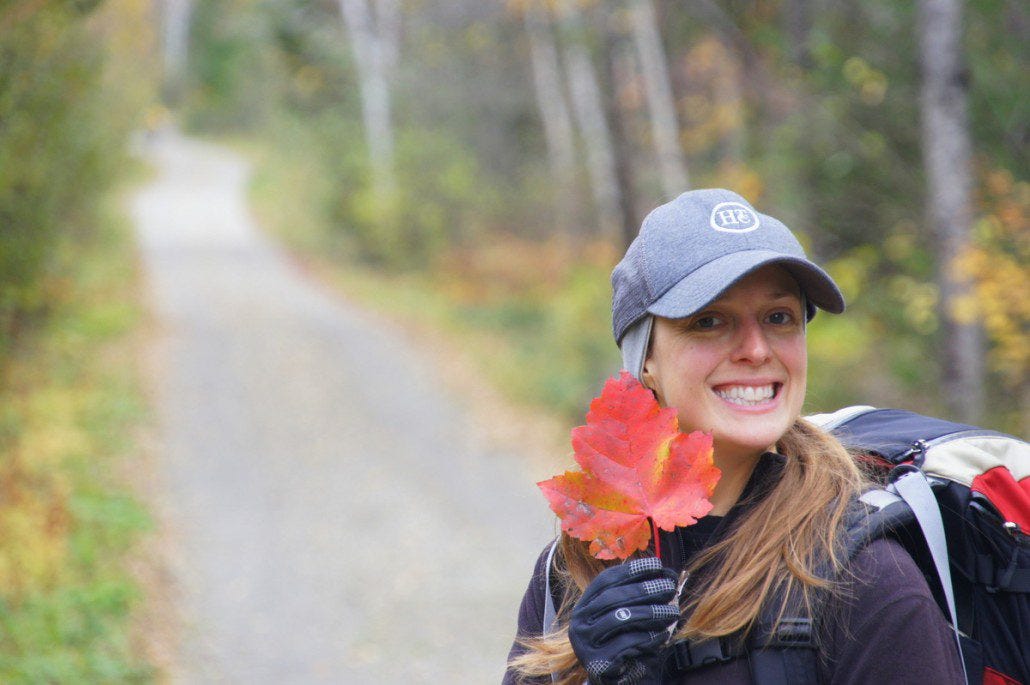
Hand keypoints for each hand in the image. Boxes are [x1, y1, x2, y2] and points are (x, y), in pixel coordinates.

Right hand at [569, 556, 678, 684]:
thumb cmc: (628, 647)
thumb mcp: (631, 618)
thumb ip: (640, 597)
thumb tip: (665, 573)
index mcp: (585, 606)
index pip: (605, 580)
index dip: (631, 570)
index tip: (656, 564)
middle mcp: (579, 622)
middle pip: (612, 597)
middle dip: (644, 589)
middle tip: (668, 586)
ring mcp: (585, 643)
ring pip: (620, 618)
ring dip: (651, 612)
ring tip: (672, 612)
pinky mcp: (597, 663)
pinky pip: (627, 644)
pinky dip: (649, 637)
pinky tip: (664, 636)